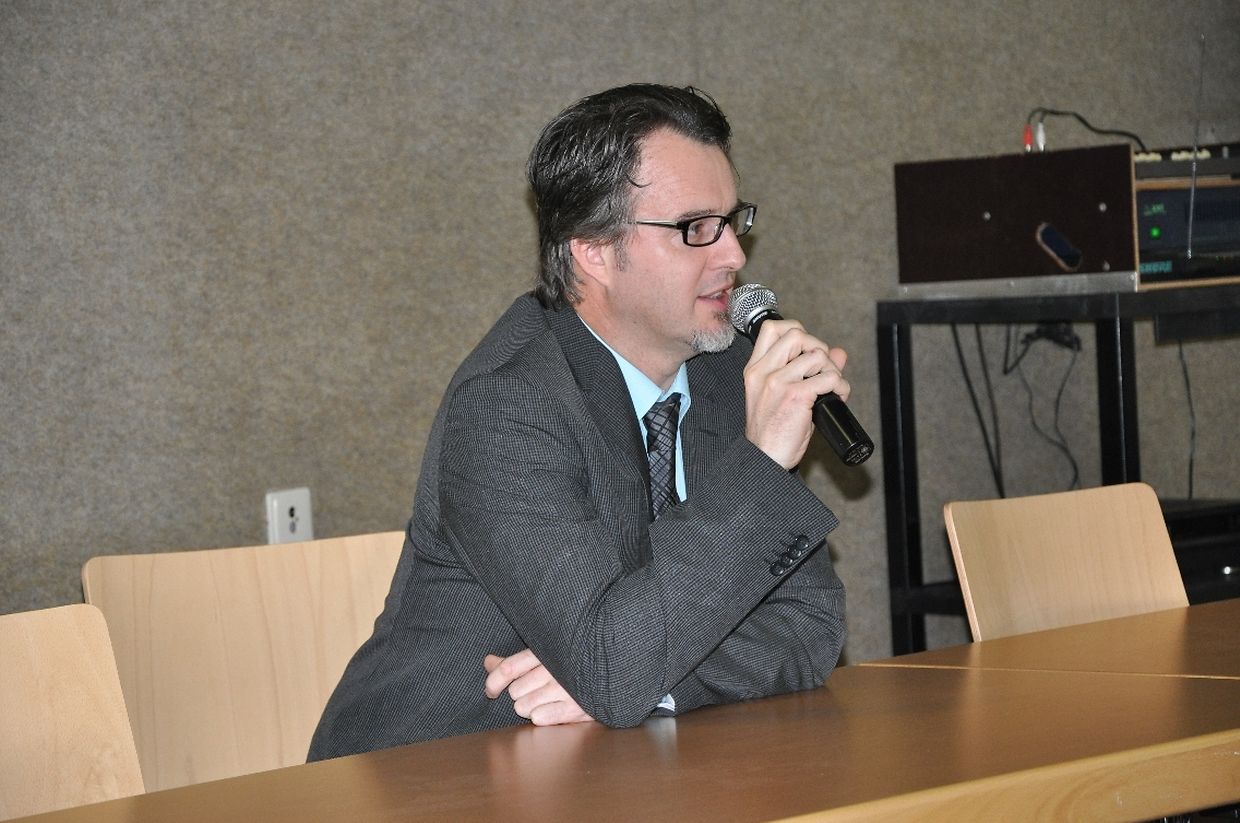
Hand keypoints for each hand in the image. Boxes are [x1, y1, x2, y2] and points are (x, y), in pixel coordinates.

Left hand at [483, 649, 593, 725]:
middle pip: (514, 691)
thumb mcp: (544, 657)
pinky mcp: (575, 707)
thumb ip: (514, 662)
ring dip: (531, 707)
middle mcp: (553, 669)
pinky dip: (543, 717)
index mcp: (544, 652)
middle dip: (521, 694)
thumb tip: (488, 661)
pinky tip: (554, 709)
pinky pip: (540, 718)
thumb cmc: (572, 665)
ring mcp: (565, 688)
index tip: (490, 691)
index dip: (493, 681)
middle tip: (536, 690)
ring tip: (547, 700)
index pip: (508, 668)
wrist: (611, 672)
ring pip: (523, 707)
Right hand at [743, 318, 849, 469]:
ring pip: (817, 355)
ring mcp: (778, 382)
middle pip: (797, 334)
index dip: (797, 332)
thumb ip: (805, 370)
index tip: (806, 350)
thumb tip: (838, 353)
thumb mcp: (781, 395)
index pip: (772, 329)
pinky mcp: (795, 396)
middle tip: (823, 368)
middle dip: (818, 347)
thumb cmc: (771, 431)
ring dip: (833, 371)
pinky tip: (838, 398)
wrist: (764, 459)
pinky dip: (841, 387)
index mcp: (755, 370)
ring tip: (832, 387)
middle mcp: (763, 372)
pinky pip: (829, 378)